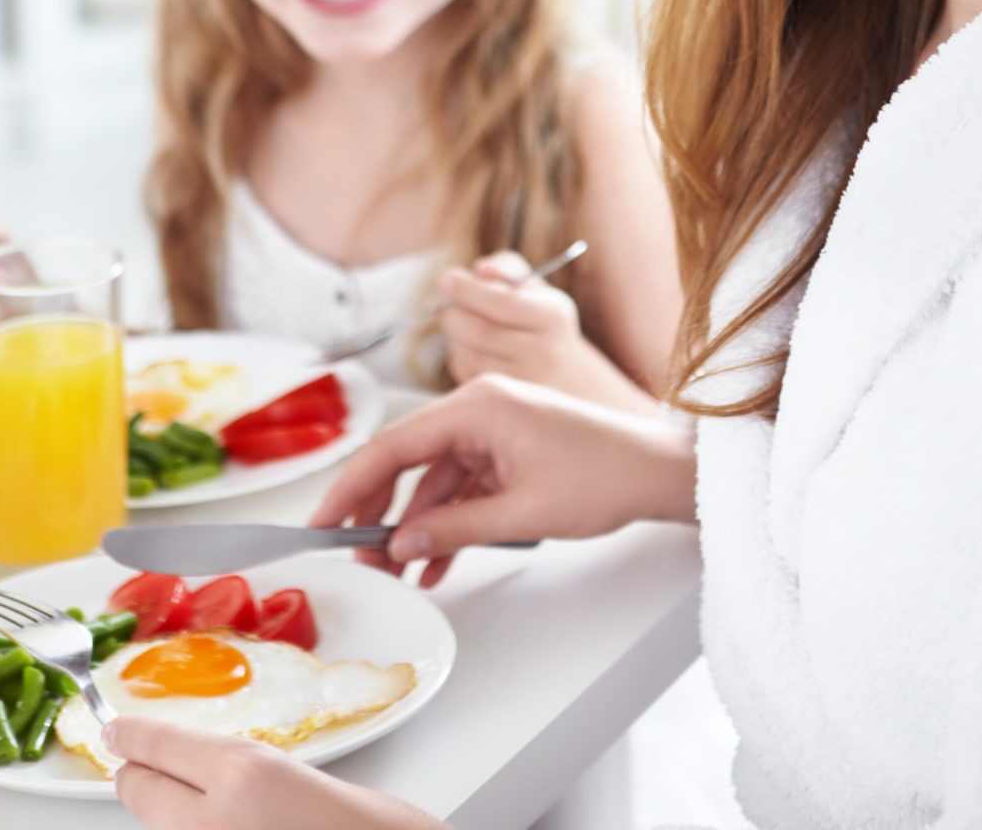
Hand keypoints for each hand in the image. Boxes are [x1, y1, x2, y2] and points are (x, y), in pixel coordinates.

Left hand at [107, 718, 445, 828]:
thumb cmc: (364, 824)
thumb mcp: (295, 776)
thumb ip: (240, 771)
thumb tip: (194, 770)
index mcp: (242, 773)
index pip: (158, 745)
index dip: (132, 736)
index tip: (115, 729)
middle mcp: (212, 821)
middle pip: (138, 790)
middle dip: (139, 776)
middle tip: (143, 765)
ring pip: (160, 826)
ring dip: (171, 815)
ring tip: (209, 805)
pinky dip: (193, 829)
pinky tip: (225, 821)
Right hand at [310, 372, 696, 586]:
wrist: (658, 472)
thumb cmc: (603, 477)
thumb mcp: (522, 512)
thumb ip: (453, 528)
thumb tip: (399, 545)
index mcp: (479, 405)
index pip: (396, 444)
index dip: (353, 485)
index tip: (323, 521)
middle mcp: (480, 408)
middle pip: (409, 460)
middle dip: (380, 511)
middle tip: (353, 555)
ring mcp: (495, 429)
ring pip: (435, 480)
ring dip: (415, 527)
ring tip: (395, 575)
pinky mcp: (509, 450)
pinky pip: (464, 487)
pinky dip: (449, 523)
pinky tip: (434, 565)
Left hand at [438, 251, 584, 386]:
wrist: (566, 375)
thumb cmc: (541, 321)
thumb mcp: (535, 289)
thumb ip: (507, 267)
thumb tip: (480, 269)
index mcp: (551, 316)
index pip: (502, 302)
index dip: (468, 290)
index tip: (445, 278)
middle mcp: (543, 352)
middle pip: (480, 331)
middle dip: (453, 314)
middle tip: (445, 306)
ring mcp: (524, 382)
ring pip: (469, 355)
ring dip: (453, 336)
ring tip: (459, 325)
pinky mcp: (505, 403)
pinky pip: (467, 374)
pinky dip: (458, 357)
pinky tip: (468, 347)